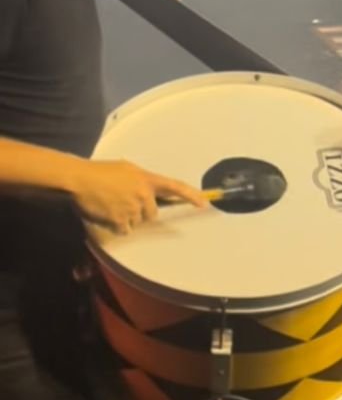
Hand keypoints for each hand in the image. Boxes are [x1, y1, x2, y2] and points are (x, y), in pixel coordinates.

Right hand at [72, 161, 208, 234]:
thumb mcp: (127, 169)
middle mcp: (143, 194)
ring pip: (138, 222)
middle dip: (142, 211)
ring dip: (128, 218)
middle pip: (152, 213)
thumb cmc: (100, 171)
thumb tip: (147, 190)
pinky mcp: (121, 219)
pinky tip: (108, 213)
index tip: (203, 202)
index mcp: (147, 179)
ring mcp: (132, 208)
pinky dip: (118, 225)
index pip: (175, 186)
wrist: (80, 178)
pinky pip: (125, 229)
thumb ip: (141, 180)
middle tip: (124, 201)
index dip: (191, 195)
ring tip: (112, 205)